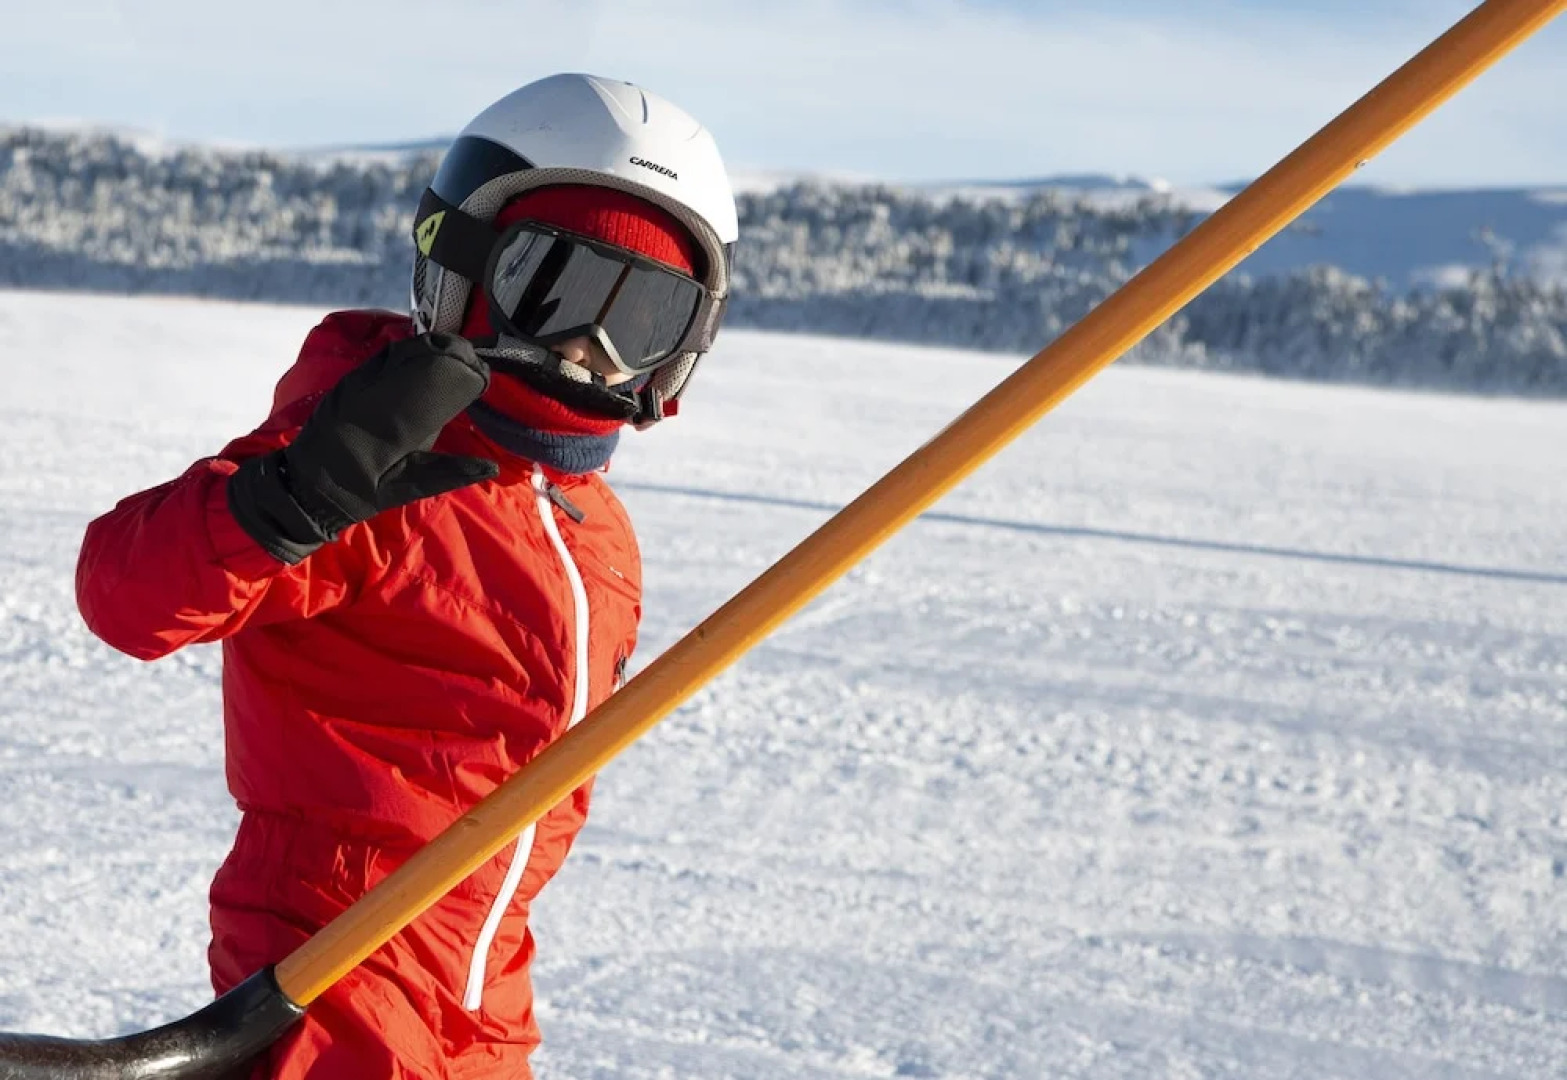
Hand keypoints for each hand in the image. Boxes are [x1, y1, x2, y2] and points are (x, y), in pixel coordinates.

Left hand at [229, 333, 499, 563]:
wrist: (305, 484)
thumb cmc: (359, 493)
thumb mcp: (405, 489)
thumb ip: (448, 473)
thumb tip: (490, 466)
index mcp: (390, 430)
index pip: (433, 390)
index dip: (460, 376)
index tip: (482, 376)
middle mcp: (373, 399)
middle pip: (419, 362)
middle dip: (451, 356)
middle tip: (475, 360)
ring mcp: (358, 385)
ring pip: (401, 354)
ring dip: (432, 348)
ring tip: (457, 352)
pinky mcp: (350, 380)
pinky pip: (385, 357)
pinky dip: (410, 350)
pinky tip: (427, 351)